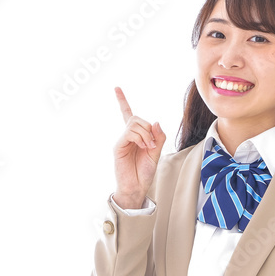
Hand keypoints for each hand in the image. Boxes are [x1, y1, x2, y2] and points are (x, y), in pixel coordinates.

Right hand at [113, 87, 165, 208]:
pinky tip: (143, 147)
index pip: (127, 114)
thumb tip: (155, 122)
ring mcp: (122, 141)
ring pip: (134, 123)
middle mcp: (127, 136)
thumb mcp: (157, 152)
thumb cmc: (144, 172)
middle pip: (136, 118)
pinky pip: (130, 133)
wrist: (137, 187)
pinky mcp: (118, 147)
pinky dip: (140, 137)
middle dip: (148, 128)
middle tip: (153, 143)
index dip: (122, 101)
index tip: (116, 88)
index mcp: (135, 136)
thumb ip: (158, 137)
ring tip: (148, 147)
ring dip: (145, 133)